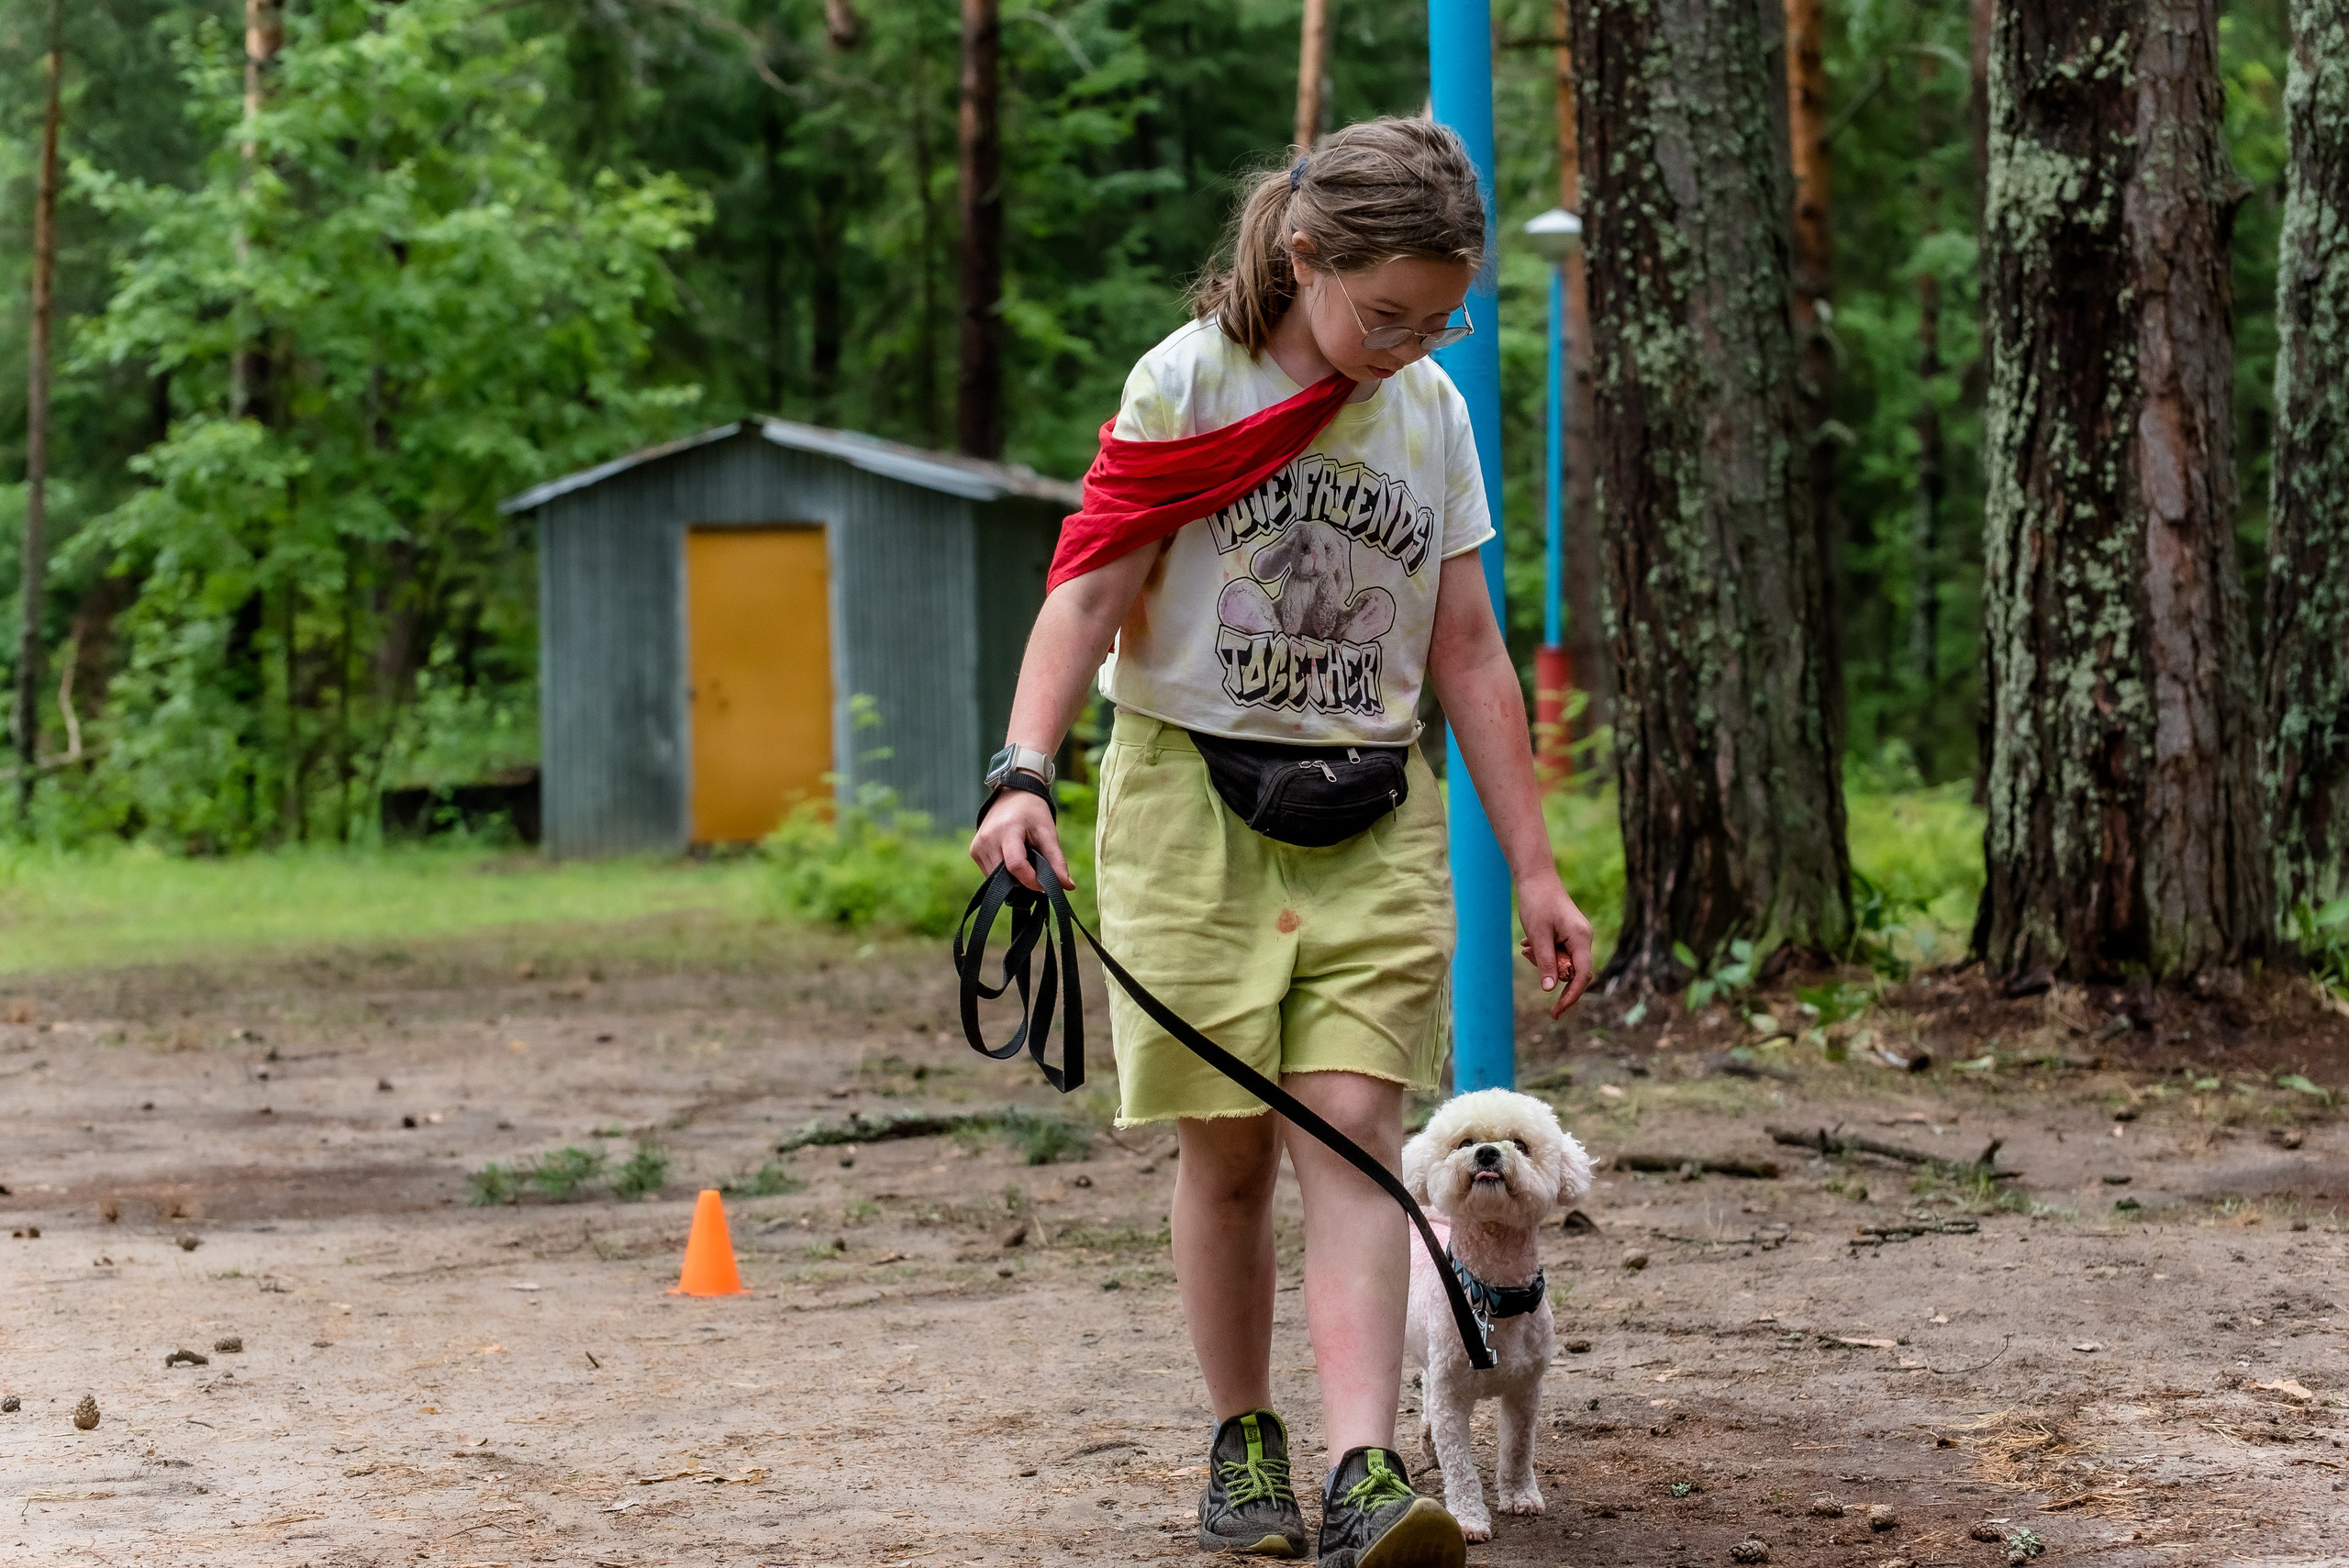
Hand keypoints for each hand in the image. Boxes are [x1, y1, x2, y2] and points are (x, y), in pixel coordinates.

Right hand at [969, 787, 1071, 893]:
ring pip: (997, 878)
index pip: (1016, 865)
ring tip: (1022, 857)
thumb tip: (1068, 886)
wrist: (1013, 795)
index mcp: (1007, 830)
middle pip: (1006, 875)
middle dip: (1023, 879)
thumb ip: (1057, 861)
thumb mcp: (1048, 833)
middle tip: (1035, 866)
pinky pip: (989, 873)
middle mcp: (987, 838)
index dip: (1031, 880)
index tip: (1044, 885)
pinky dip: (1003, 872)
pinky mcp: (974, 851)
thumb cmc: (1033, 814)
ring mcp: (978, 846)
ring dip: (1012, 877)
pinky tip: (1010, 856)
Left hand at [1516, 874, 1594, 1017]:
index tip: (1556, 1012)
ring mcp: (1576, 936)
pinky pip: (1558, 951)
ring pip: (1562, 961)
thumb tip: (1550, 989)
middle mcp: (1583, 939)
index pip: (1582, 976)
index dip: (1570, 996)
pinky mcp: (1568, 933)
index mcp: (1581, 939)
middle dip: (1550, 973)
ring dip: (1543, 961)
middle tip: (1528, 957)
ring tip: (1525, 946)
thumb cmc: (1537, 903)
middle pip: (1572, 970)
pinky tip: (1527, 941)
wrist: (1535, 877)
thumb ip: (1546, 963)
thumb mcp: (1538, 936)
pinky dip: (1543, 952)